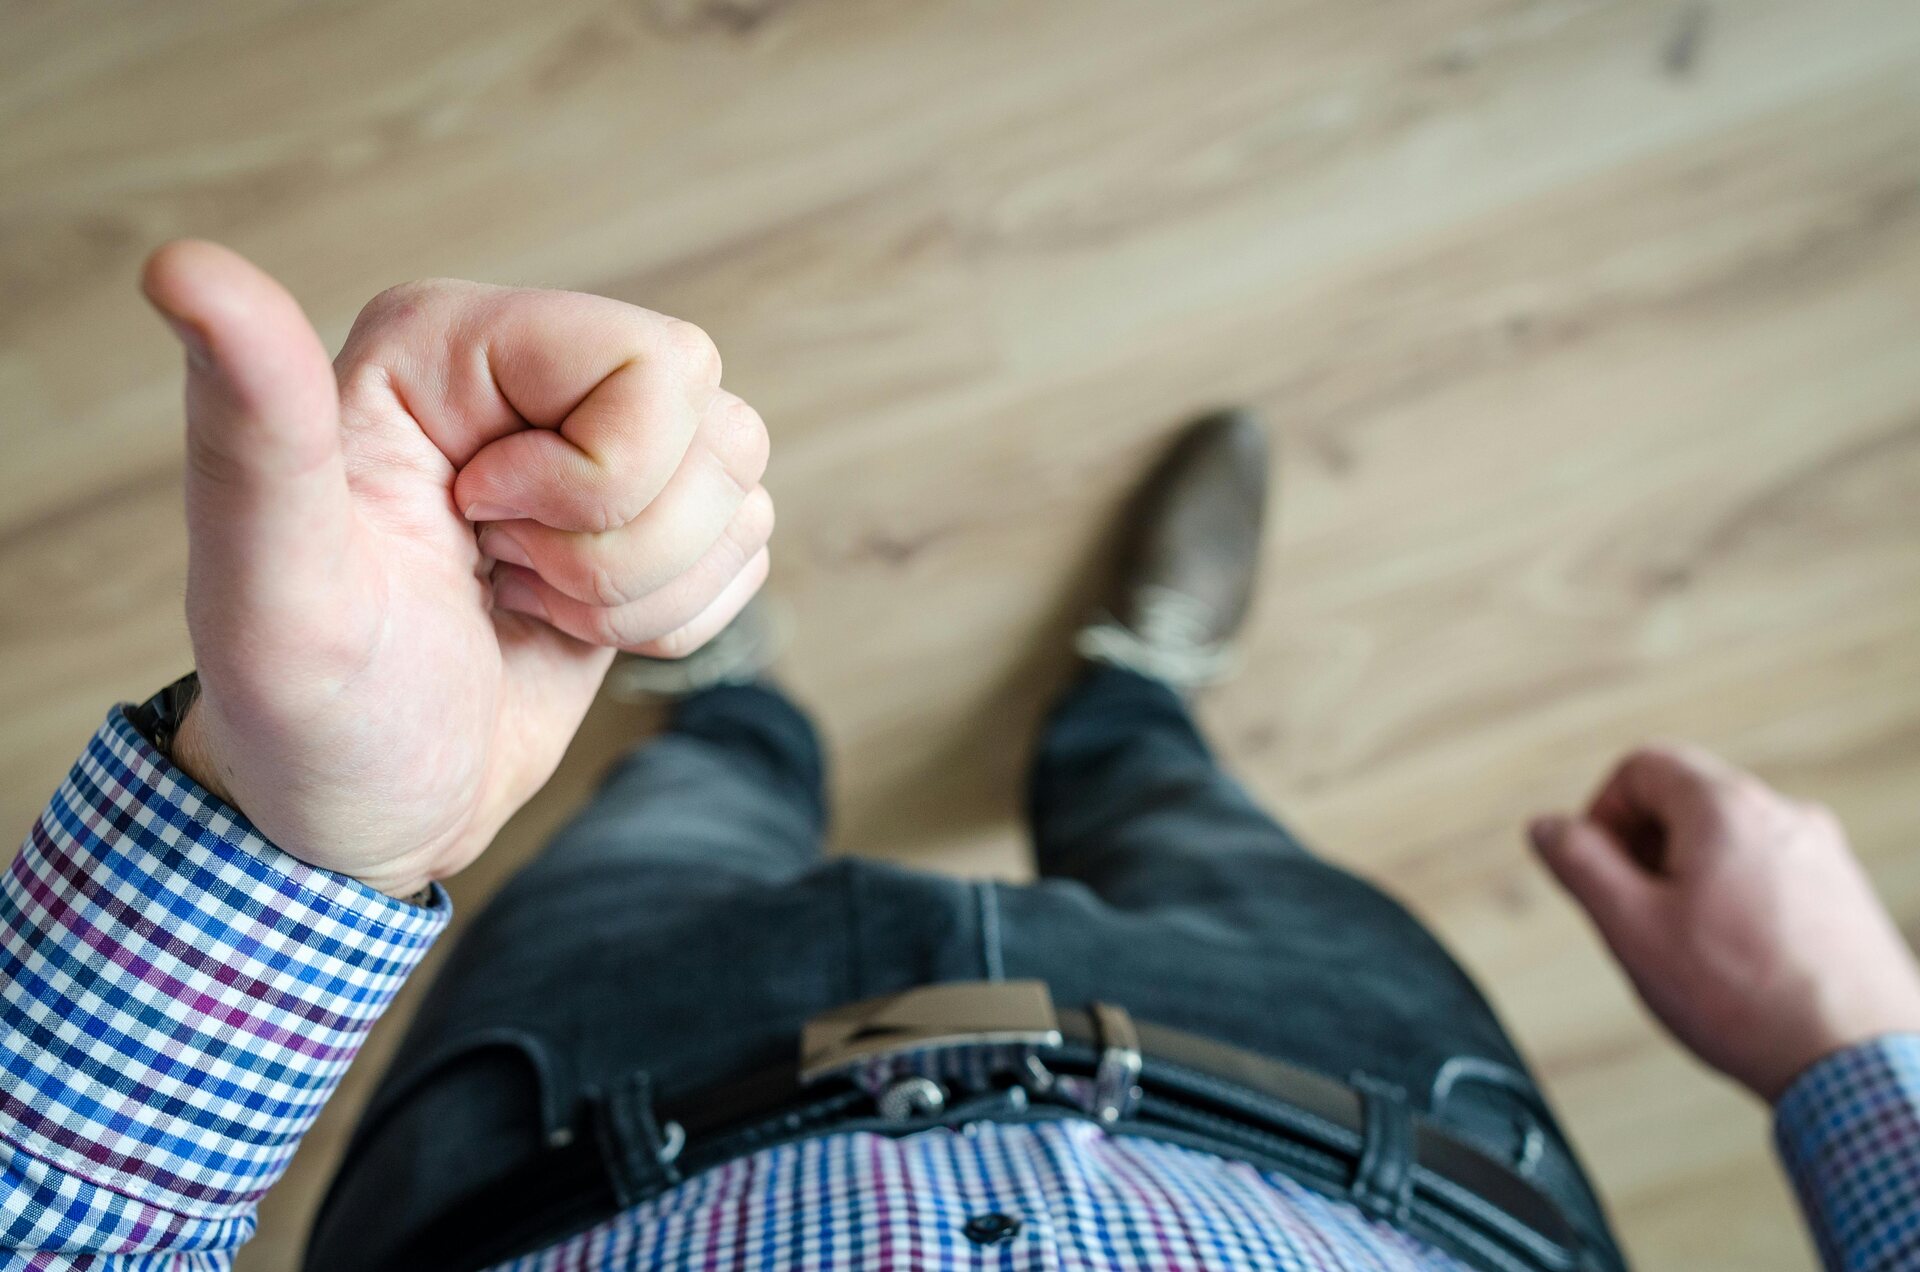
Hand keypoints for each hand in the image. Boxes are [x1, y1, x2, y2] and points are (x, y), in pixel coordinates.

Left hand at [144, 241, 772, 898]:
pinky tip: (568, 627)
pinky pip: (747, 543)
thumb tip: (181, 265)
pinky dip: (675, 618)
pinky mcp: (642, 519)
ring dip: (648, 589)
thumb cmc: (306, 715)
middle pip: (713, 425)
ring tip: (527, 605)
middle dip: (626, 546)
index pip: (655, 364)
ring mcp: (596, 446)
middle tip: (505, 579)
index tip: (479, 528)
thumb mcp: (271, 587)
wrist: (360, 812)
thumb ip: (251, 429)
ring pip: (739, 485)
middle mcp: (529, 375)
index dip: (599, 479)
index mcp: (444, 343)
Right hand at [1530, 743, 1919, 1099]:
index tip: (1599, 868)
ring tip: (1689, 948)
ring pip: (1727, 841)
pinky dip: (1737, 902)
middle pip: (1685, 800)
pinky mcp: (1845, 895)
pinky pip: (1769, 874)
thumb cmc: (1748, 1001)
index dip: (1602, 813)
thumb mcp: (1630, 928)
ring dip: (1690, 879)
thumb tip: (1548, 828)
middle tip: (1637, 914)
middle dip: (1645, 850)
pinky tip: (1736, 963)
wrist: (1858, 1065)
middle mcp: (1783, 816)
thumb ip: (1579, 864)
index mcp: (1726, 809)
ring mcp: (1823, 854)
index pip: (1641, 765)